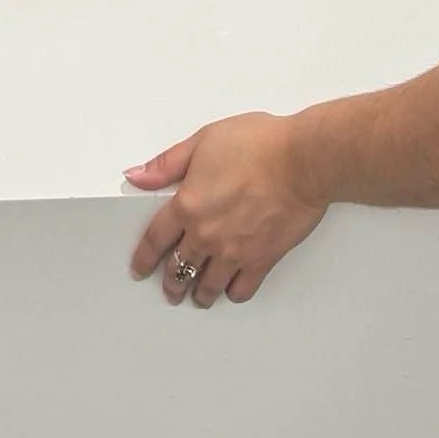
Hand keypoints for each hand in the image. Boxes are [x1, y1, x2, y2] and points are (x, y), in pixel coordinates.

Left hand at [125, 115, 326, 306]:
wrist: (302, 161)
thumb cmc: (260, 145)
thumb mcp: (204, 141)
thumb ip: (168, 163)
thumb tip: (137, 174)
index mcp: (188, 205)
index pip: (155, 239)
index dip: (144, 258)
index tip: (140, 268)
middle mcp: (206, 235)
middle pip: (178, 268)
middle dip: (170, 282)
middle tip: (170, 288)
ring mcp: (233, 252)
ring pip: (207, 286)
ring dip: (198, 293)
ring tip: (197, 296)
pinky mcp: (261, 260)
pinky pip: (240, 290)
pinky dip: (232, 292)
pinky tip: (230, 288)